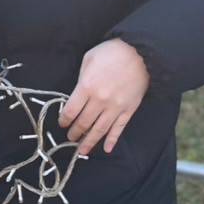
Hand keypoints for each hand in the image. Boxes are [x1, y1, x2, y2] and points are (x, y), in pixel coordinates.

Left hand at [59, 39, 148, 155]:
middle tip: (70, 137)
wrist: (140, 52)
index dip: (64, 120)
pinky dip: (112, 140)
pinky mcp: (129, 109)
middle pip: (83, 122)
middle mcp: (99, 101)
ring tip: (82, 151)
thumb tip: (77, 93)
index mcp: (86, 87)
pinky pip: (119, 128)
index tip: (62, 124)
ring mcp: (115, 107)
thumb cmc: (111, 52)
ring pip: (99, 129)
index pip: (70, 111)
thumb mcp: (88, 59)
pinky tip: (106, 149)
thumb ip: (81, 78)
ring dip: (89, 141)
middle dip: (75, 132)